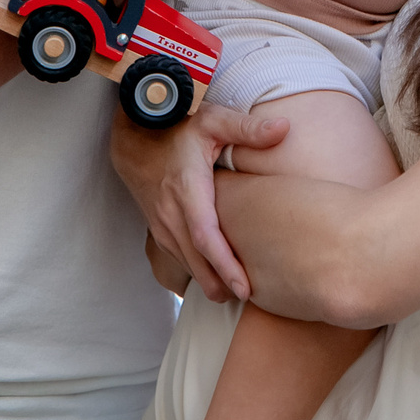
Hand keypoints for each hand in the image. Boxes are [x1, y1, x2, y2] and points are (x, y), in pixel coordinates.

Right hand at [110, 101, 290, 301]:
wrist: (134, 135)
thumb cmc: (178, 127)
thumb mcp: (213, 119)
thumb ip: (247, 128)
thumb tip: (284, 128)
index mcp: (188, 189)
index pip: (206, 237)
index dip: (225, 266)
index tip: (245, 288)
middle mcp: (171, 213)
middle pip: (196, 261)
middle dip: (220, 285)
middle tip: (247, 299)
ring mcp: (161, 223)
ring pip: (186, 263)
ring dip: (207, 282)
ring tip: (234, 295)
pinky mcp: (158, 227)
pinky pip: (178, 257)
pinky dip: (195, 271)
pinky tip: (213, 279)